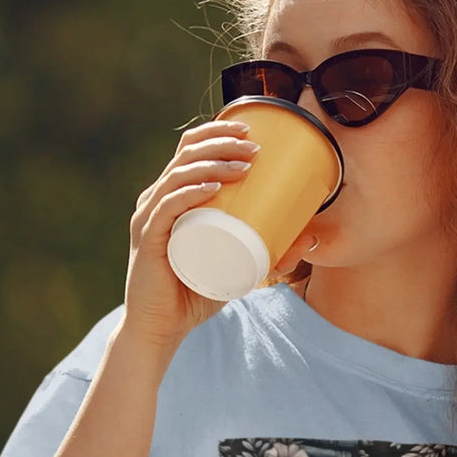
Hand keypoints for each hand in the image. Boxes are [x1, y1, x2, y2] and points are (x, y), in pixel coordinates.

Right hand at [122, 116, 263, 349]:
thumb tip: (308, 239)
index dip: (216, 131)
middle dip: (222, 142)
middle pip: (186, 154)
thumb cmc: (195, 294)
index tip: (250, 129)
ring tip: (244, 165)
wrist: (162, 328)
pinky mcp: (148, 239)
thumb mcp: (239, 268)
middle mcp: (157, 200)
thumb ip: (270, 253)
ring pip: (180, 174)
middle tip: (255, 146)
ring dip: (213, 162)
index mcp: (172, 197)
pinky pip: (168, 207)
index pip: (189, 150)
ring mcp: (150, 217)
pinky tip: (213, 186)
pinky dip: (191, 192)